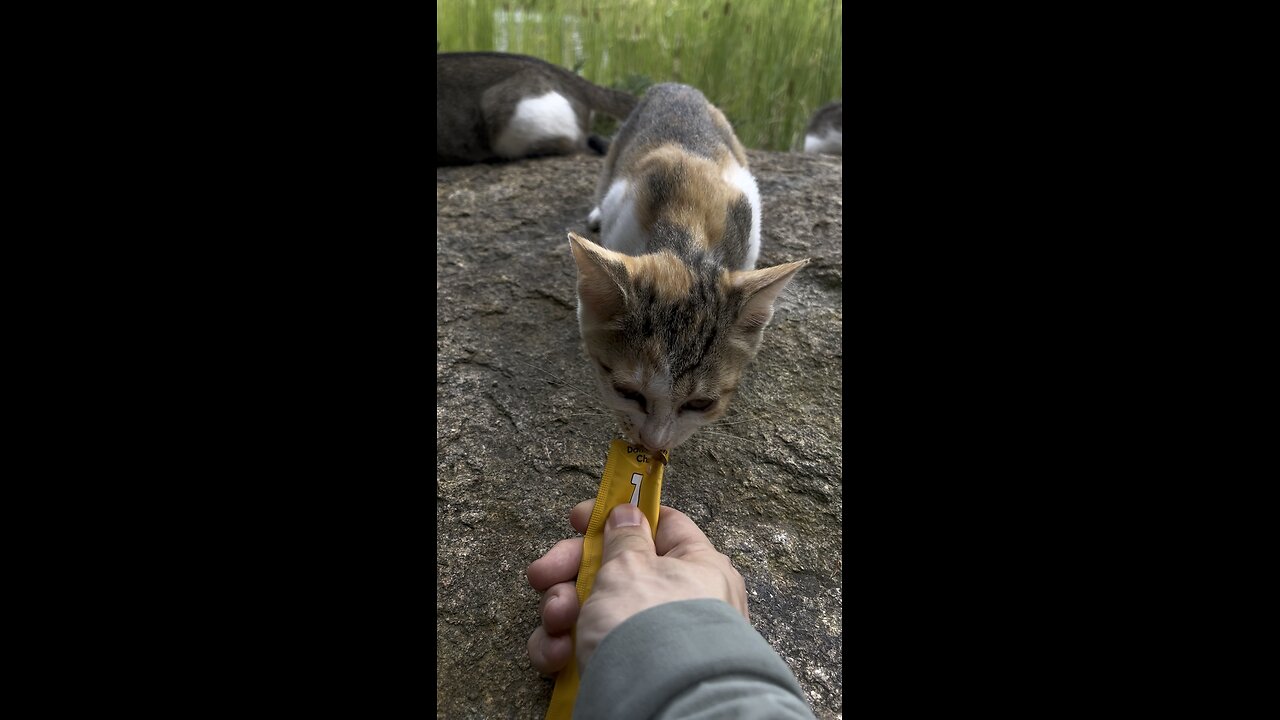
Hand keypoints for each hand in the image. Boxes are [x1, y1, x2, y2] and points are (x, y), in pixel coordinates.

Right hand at [526, 499, 747, 673]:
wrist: (659, 705)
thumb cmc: (652, 627)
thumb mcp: (631, 568)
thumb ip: (624, 538)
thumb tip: (628, 512)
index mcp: (696, 566)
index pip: (660, 526)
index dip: (617, 517)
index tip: (578, 519)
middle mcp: (676, 602)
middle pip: (613, 569)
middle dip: (570, 571)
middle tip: (543, 574)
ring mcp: (648, 638)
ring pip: (591, 610)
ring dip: (561, 610)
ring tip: (557, 620)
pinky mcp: (623, 670)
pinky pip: (586, 649)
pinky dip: (563, 649)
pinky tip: (557, 655)